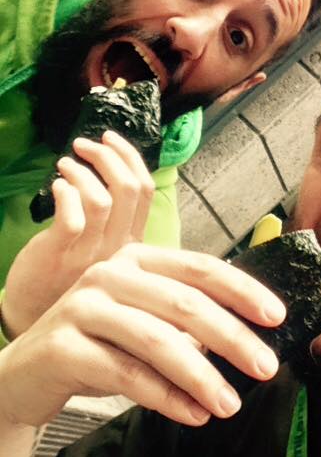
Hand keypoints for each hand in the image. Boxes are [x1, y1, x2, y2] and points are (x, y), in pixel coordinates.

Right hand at [0, 244, 284, 427]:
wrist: (27, 369)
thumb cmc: (101, 340)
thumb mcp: (146, 318)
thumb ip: (187, 318)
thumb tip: (249, 337)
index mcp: (139, 258)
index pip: (201, 268)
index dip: (243, 290)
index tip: (276, 316)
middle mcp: (112, 274)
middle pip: (185, 303)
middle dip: (232, 337)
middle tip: (266, 367)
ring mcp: (84, 306)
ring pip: (158, 340)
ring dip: (201, 375)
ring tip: (229, 403)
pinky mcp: (64, 345)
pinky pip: (126, 374)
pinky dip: (166, 396)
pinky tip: (192, 412)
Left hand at [2, 131, 154, 338]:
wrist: (37, 318)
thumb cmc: (71, 277)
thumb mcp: (110, 252)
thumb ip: (120, 221)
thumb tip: (120, 172)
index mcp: (134, 242)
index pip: (145, 190)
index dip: (130, 157)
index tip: (111, 138)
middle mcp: (119, 247)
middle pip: (129, 189)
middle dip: (108, 155)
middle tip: (84, 144)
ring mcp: (90, 253)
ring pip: (102, 198)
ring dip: (83, 171)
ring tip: (65, 164)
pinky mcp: (59, 256)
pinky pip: (72, 216)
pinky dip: (66, 192)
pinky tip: (56, 186)